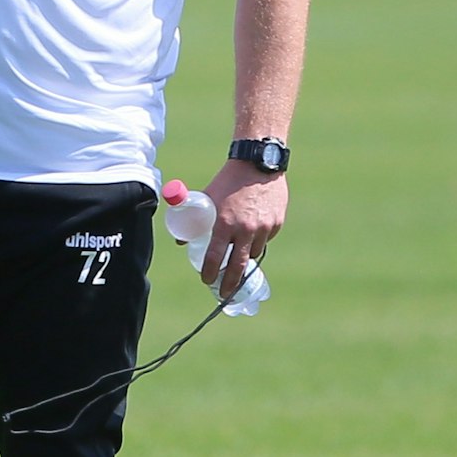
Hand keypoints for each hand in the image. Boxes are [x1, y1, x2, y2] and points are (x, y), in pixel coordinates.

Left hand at [199, 160, 287, 299]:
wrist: (257, 164)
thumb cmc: (227, 181)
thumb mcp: (206, 196)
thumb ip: (194, 218)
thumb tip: (181, 240)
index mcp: (224, 224)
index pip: (214, 257)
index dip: (209, 272)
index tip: (206, 280)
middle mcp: (245, 229)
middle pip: (237, 265)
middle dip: (230, 283)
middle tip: (224, 293)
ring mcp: (263, 228)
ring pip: (253, 252)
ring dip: (245, 256)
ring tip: (237, 255)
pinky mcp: (276, 224)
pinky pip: (265, 239)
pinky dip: (257, 240)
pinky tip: (252, 232)